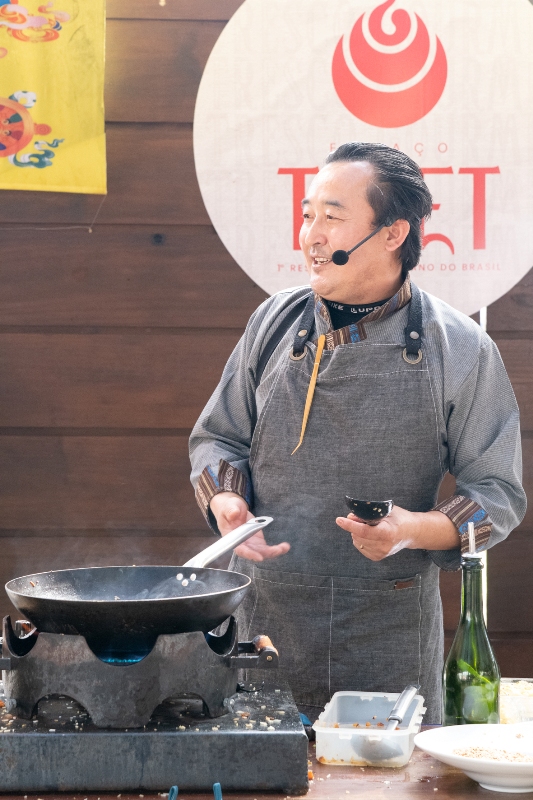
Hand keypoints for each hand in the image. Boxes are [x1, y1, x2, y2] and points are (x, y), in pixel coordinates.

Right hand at [209, 492, 289, 561]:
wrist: (235, 509)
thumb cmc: (229, 508)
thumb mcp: (229, 506)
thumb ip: (230, 510)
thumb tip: (233, 513)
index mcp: (232, 538)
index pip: (240, 549)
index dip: (249, 554)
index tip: (259, 557)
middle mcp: (241, 544)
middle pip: (254, 553)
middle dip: (266, 554)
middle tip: (277, 551)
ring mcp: (250, 544)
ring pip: (262, 552)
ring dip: (273, 552)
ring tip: (284, 547)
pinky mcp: (258, 541)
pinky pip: (267, 548)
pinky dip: (276, 548)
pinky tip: (285, 547)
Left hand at [335, 505, 458, 560]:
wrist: (411, 532)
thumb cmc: (398, 518)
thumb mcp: (386, 510)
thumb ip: (368, 513)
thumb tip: (350, 517)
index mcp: (388, 532)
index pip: (364, 531)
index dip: (350, 525)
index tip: (339, 520)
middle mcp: (384, 546)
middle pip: (358, 536)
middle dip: (355, 526)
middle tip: (363, 519)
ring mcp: (381, 553)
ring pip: (357, 541)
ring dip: (357, 533)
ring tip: (371, 527)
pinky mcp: (377, 557)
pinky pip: (360, 547)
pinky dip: (360, 539)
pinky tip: (370, 535)